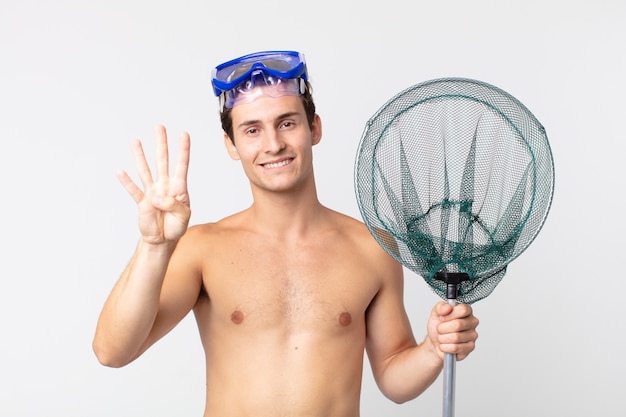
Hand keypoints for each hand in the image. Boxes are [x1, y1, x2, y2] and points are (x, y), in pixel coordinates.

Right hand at [117, 125, 190, 244]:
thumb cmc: (176, 226)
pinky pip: (133, 190)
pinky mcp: (142, 202)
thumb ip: (173, 206)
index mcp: (179, 188)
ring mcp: (152, 192)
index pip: (181, 166)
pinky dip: (126, 182)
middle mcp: (165, 186)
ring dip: (140, 156)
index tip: (184, 134)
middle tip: (159, 127)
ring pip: (145, 170)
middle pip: (162, 161)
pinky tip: (120, 171)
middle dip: (161, 144)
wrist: (163, 240)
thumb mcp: (183, 217)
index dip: (183, 150)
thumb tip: (156, 197)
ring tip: (135, 141)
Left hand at [426, 302, 478, 360]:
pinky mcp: (470, 347)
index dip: (449, 315)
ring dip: (442, 338)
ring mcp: (473, 335)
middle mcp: (472, 322)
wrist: (435, 342)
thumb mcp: (435, 313)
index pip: (463, 309)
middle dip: (442, 328)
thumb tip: (448, 307)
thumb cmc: (438, 326)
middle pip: (458, 324)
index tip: (442, 318)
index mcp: (466, 311)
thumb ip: (440, 307)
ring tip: (441, 337)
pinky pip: (455, 348)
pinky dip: (445, 347)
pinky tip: (445, 345)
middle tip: (439, 329)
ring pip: (456, 337)